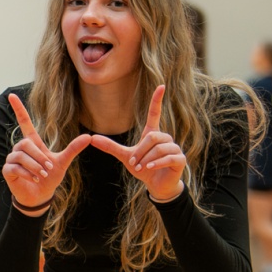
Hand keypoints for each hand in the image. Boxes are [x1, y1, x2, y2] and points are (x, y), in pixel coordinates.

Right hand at [1, 94, 94, 213]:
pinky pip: (15, 167)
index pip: (24, 122)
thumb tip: (89, 136)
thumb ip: (73, 149)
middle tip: (48, 169)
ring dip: (34, 166)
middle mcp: (20, 148)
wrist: (41, 196)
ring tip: (42, 175)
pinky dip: (27, 173)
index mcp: (33, 143)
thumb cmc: (50, 178)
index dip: (19, 109)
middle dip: (39, 157)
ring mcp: (12, 159)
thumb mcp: (63, 162)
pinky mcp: (7, 170)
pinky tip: (33, 179)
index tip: (11, 95)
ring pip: (21, 155)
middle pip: (25, 143)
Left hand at [88, 85, 186, 203]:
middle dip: (140, 151)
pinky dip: (156, 163)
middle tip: (134, 163)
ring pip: (159, 148)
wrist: (157, 186)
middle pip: (152, 137)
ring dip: (146, 159)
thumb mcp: (126, 157)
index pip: (155, 113)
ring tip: (141, 168)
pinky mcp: (180, 159)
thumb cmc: (144, 168)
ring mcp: (174, 148)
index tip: (161, 85)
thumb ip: (111, 147)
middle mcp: (165, 138)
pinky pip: (168, 157)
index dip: (157, 100)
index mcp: (153, 134)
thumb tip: (92, 138)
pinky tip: (149, 168)